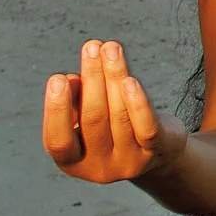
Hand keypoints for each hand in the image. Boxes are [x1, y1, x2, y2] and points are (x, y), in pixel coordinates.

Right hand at [43, 39, 187, 182]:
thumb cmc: (113, 126)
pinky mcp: (157, 152)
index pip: (58, 141)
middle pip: (93, 119)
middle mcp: (100, 169)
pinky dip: (138, 102)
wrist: (158, 150)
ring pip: (120, 115)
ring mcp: (130, 163)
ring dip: (114, 76)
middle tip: (91, 46)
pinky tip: (130, 79)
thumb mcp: (89, 116)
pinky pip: (147, 127)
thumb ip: (77, 101)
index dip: (56, 110)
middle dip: (92, 78)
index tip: (58, 77)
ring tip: (111, 48)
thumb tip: (71, 80)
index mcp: (73, 163)